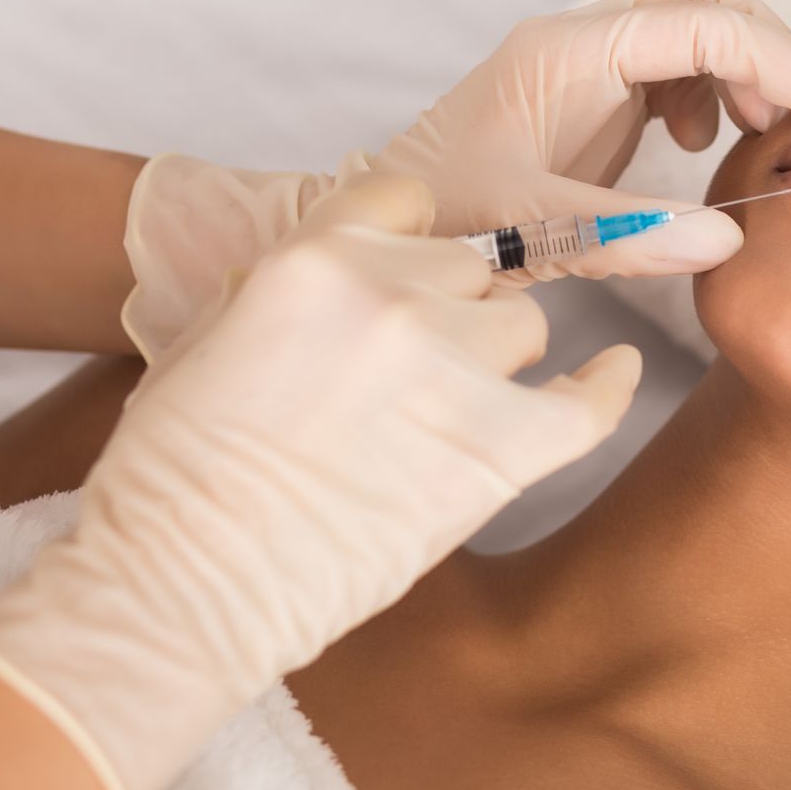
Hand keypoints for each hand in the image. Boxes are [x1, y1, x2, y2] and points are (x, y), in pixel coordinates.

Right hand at [0, 173, 640, 789]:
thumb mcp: (211, 337)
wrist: (181, 590)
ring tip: (452, 416)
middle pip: (472, 268)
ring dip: (498, 361)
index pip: (405, 199)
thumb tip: (345, 273)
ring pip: (525, 326)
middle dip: (450, 310)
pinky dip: (606, 388)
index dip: (412, 242)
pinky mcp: (500, 449)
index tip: (416, 274)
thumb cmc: (176, 478)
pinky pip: (590, 401)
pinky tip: (614, 374)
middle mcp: (391, 294)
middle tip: (415, 375)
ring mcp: (452, 369)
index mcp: (314, 257)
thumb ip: (290, 288)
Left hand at [120, 0, 790, 359]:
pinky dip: (712, 96)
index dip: (777, 57)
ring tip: (759, 138)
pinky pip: (675, 67)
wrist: (377, 227)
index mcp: (567, 54)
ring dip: (744, 71)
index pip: (699, 23)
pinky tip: (701, 151)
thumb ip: (628, 235)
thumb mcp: (532, 231)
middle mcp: (581, 43)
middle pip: (704, 0)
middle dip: (768, 47)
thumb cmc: (439, 222)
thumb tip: (730, 240)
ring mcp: (587, 65)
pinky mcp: (591, 94)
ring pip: (694, 28)